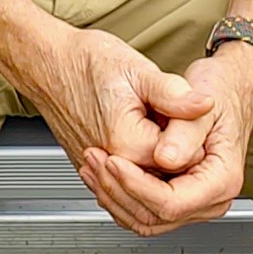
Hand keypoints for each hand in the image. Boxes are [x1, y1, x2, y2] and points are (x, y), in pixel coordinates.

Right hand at [21, 27, 211, 227]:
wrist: (48, 65)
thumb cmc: (84, 63)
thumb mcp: (137, 69)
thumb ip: (174, 94)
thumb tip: (204, 105)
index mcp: (129, 145)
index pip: (185, 162)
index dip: (195, 138)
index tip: (188, 116)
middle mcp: (113, 165)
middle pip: (167, 183)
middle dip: (180, 158)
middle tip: (172, 120)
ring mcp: (101, 171)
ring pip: (147, 190)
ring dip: (162, 168)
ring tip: (159, 131)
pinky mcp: (94, 170)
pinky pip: (126, 187)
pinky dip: (142, 173)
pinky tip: (145, 146)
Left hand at [81, 45, 252, 234]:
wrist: (224, 88)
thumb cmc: (218, 92)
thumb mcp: (203, 104)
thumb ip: (184, 133)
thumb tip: (165, 159)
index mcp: (221, 180)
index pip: (172, 202)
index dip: (137, 185)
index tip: (113, 161)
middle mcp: (209, 199)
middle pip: (155, 216)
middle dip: (118, 190)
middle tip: (94, 159)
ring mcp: (192, 202)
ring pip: (144, 220)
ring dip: (113, 195)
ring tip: (92, 164)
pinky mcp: (176, 198)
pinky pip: (143, 211)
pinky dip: (118, 195)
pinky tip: (101, 171)